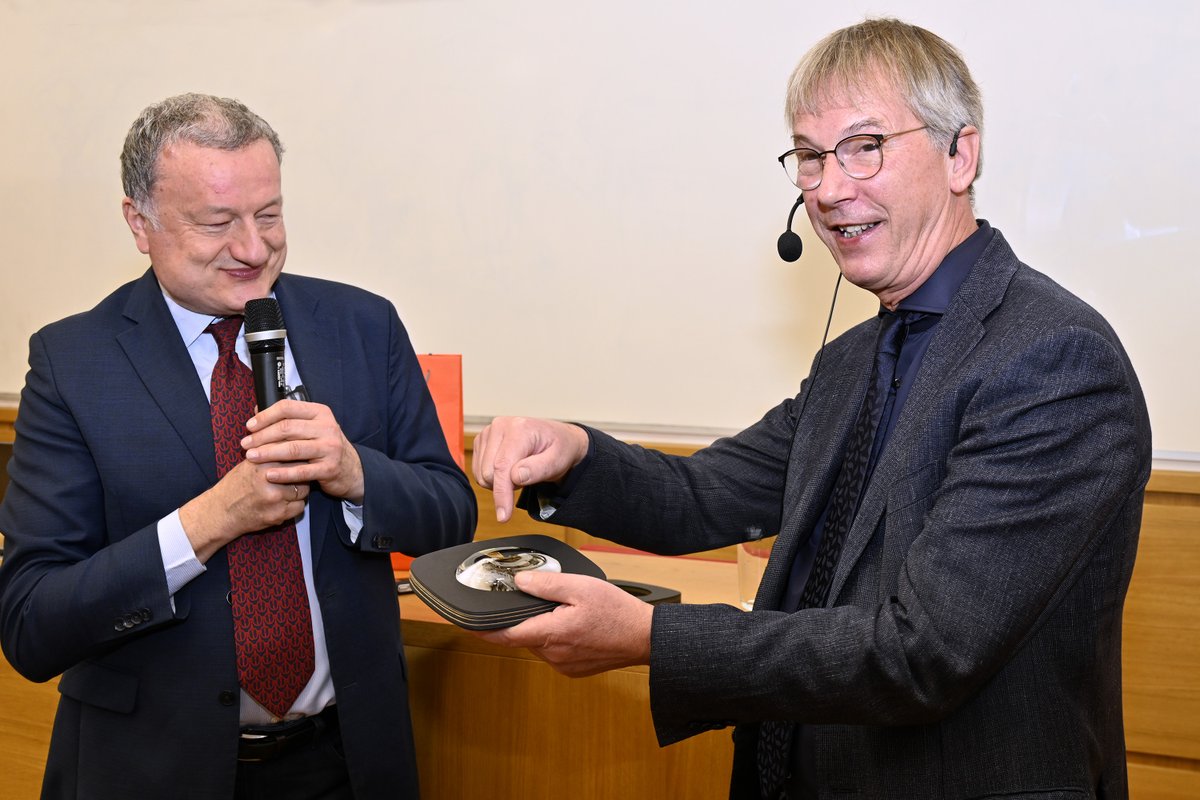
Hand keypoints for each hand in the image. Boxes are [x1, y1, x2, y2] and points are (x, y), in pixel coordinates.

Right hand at [180, 459, 309, 561]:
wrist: (220, 512)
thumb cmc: (236, 484)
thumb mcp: (250, 462)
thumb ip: (271, 453)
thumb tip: (297, 443)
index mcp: (263, 461)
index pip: (294, 454)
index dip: (299, 457)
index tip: (299, 460)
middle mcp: (270, 478)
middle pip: (303, 472)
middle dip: (301, 474)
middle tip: (293, 477)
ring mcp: (276, 498)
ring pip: (304, 491)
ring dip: (299, 491)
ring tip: (286, 491)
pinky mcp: (278, 514)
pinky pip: (300, 507)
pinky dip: (294, 506)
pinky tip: (282, 503)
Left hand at [242, 399, 364, 502]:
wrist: (351, 469)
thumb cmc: (325, 447)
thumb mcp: (311, 428)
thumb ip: (287, 419)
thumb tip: (257, 410)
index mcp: (320, 413)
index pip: (287, 408)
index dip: (265, 416)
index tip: (249, 426)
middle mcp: (327, 427)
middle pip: (287, 428)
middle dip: (262, 436)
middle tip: (245, 444)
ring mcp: (330, 448)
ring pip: (293, 449)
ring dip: (268, 453)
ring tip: (251, 457)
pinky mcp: (330, 468)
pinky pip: (301, 471)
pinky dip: (283, 473)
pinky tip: (269, 474)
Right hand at [472, 417, 588, 521]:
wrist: (557, 439)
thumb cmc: (558, 449)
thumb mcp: (557, 461)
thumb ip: (538, 469)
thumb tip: (516, 476)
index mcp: (519, 428)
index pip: (501, 466)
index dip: (501, 494)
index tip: (504, 515)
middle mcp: (500, 426)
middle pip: (488, 473)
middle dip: (506, 485)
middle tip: (527, 476)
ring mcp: (488, 433)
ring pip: (481, 474)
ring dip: (499, 482)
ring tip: (519, 471)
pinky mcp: (482, 441)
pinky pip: (478, 472)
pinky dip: (493, 478)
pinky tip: (508, 469)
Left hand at [475, 571, 651, 676]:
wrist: (645, 638)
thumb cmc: (617, 612)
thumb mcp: (580, 587)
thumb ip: (547, 584)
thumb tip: (520, 583)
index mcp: (551, 635)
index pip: (505, 636)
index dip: (482, 630)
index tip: (465, 623)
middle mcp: (553, 655)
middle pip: (522, 636)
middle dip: (522, 618)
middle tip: (532, 598)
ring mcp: (563, 665)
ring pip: (538, 643)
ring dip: (541, 627)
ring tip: (562, 608)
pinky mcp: (573, 669)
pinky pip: (553, 651)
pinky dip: (555, 637)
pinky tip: (572, 623)